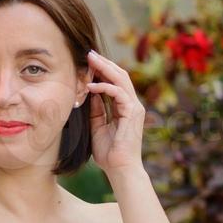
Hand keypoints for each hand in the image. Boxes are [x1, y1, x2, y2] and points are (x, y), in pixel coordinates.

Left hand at [84, 49, 145, 179]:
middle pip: (120, 75)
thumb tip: (90, 94)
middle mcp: (132, 104)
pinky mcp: (132, 113)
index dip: (103, 70)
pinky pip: (118, 93)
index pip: (116, 81)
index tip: (88, 61)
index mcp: (125, 107)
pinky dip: (105, 87)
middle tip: (89, 53)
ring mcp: (134, 108)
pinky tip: (91, 86)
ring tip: (91, 60)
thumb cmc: (109, 152)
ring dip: (105, 68)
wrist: (120, 169)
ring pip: (121, 80)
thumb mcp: (98, 127)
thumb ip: (96, 110)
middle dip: (104, 63)